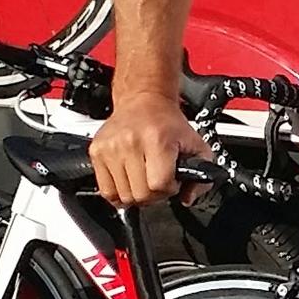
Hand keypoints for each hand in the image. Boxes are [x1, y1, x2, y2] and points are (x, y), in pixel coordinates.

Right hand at [88, 95, 212, 206]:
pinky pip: (106, 191)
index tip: (172, 179)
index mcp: (157, 139)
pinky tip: (129, 179)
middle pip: (141, 195)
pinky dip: (119, 192)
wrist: (144, 101)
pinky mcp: (96, 152)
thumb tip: (187, 198)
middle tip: (158, 178)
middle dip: (154, 193)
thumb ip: (202, 175)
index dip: (170, 188)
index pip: (159, 185)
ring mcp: (111, 148)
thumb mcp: (196, 145)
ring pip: (123, 197)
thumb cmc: (168, 123)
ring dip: (136, 193)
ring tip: (144, 177)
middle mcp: (131, 142)